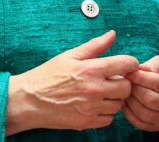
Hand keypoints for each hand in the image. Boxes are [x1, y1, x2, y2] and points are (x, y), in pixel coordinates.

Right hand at [5, 30, 138, 134]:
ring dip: (113, 98)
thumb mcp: (70, 55)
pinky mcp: (86, 123)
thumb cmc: (47, 75)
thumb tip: (112, 34)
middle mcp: (94, 89)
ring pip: (118, 105)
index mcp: (91, 69)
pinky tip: (94, 105)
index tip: (125, 65)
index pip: (126, 64)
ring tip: (101, 93)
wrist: (28, 100)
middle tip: (111, 80)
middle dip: (122, 82)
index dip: (130, 63)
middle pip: (126, 87)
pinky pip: (109, 120)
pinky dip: (105, 113)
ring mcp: (91, 108)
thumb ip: (94, 46)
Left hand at [123, 56, 158, 131]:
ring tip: (126, 91)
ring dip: (130, 100)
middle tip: (126, 82)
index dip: (140, 77)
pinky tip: (126, 102)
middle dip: (134, 89)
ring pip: (143, 112)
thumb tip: (142, 69)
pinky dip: (128, 112)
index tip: (128, 73)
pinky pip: (139, 122)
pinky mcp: (158, 127)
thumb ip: (154, 64)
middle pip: (150, 99)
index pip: (158, 83)